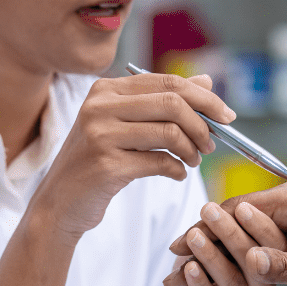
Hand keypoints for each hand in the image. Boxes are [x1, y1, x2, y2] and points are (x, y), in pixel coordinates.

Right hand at [36, 73, 233, 240]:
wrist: (59, 203)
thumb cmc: (97, 162)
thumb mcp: (126, 125)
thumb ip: (163, 102)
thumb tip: (206, 82)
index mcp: (106, 89)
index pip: (168, 82)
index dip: (204, 99)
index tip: (227, 116)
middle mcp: (99, 105)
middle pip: (173, 103)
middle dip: (203, 124)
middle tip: (212, 144)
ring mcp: (100, 134)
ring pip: (170, 132)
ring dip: (192, 150)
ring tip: (193, 161)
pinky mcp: (105, 165)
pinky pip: (160, 162)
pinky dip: (177, 170)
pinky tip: (176, 174)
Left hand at [162, 202, 284, 285]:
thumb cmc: (201, 282)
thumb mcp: (213, 252)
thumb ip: (223, 236)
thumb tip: (221, 208)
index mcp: (271, 275)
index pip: (273, 248)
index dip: (257, 225)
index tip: (240, 205)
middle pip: (251, 262)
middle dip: (229, 232)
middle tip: (209, 210)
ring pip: (231, 280)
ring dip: (210, 255)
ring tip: (193, 235)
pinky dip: (198, 282)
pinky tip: (188, 267)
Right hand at [167, 183, 286, 285]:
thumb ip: (283, 266)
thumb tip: (252, 262)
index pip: (239, 208)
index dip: (207, 227)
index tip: (181, 245)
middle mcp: (284, 203)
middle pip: (232, 218)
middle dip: (201, 238)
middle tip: (171, 255)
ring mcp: (281, 219)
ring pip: (236, 232)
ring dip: (209, 249)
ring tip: (179, 266)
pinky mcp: (281, 236)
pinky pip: (246, 243)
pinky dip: (226, 257)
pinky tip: (204, 270)